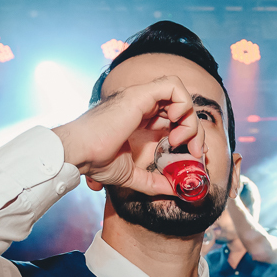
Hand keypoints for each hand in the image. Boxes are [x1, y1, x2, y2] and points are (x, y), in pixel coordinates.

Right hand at [52, 75, 205, 194]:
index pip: (176, 119)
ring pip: (180, 95)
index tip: (193, 155)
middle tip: (195, 152)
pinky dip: (183, 104)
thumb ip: (154, 182)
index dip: (191, 134)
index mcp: (142, 123)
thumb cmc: (97, 161)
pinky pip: (173, 86)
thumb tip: (174, 190)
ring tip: (180, 140)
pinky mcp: (140, 94)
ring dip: (190, 118)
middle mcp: (144, 107)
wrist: (80, 153)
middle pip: (181, 107)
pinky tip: (175, 126)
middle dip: (195, 130)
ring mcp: (142, 98)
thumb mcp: (132, 176)